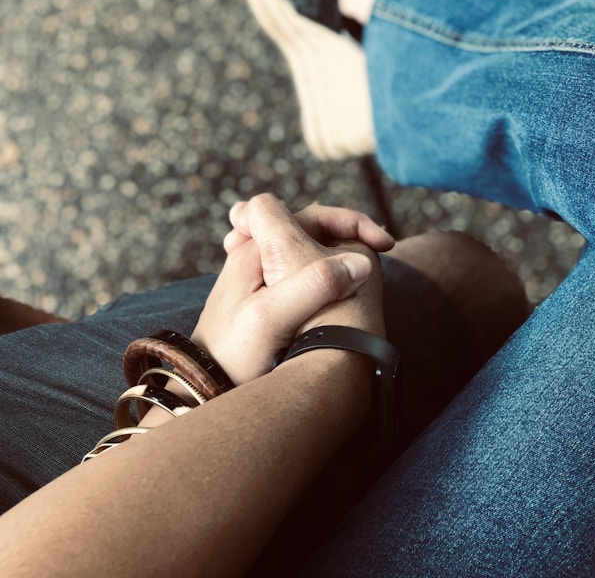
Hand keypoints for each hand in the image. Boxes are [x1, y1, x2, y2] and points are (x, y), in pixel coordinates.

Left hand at [192, 196, 385, 384]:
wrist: (202, 389)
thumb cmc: (232, 358)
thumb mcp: (271, 319)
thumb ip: (313, 285)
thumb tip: (361, 263)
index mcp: (257, 251)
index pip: (313, 214)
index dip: (352, 222)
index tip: (383, 245)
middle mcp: (256, 257)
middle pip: (312, 230)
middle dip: (349, 237)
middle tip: (381, 255)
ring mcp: (258, 279)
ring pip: (308, 253)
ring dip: (338, 257)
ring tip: (366, 276)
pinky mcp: (262, 300)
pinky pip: (301, 275)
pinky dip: (326, 277)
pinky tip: (340, 298)